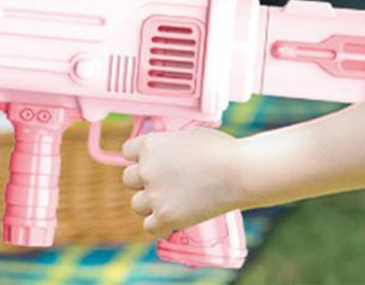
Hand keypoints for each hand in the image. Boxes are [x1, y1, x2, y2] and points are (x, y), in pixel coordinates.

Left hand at [120, 126, 242, 236]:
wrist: (238, 172)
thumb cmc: (219, 149)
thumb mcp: (187, 136)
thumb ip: (167, 146)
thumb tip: (163, 154)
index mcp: (150, 144)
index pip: (127, 152)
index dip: (139, 158)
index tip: (152, 162)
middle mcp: (146, 169)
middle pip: (128, 179)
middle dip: (144, 181)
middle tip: (165, 183)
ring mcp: (155, 195)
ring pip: (136, 205)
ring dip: (150, 204)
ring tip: (171, 201)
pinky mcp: (165, 217)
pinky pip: (149, 228)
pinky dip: (159, 226)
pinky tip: (172, 220)